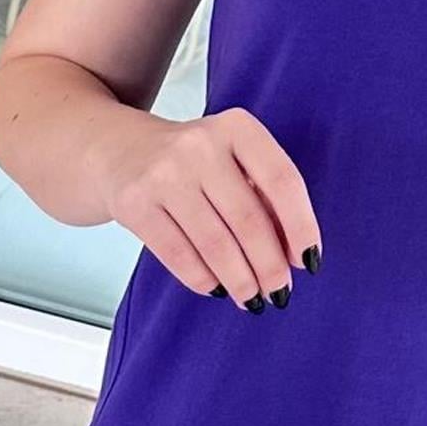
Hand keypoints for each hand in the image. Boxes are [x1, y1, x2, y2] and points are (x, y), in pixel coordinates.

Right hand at [97, 105, 322, 308]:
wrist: (117, 150)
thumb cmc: (193, 162)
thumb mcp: (232, 159)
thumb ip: (264, 196)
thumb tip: (295, 256)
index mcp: (237, 127)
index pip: (282, 181)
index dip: (301, 226)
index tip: (309, 261)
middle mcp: (200, 145)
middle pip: (249, 219)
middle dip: (270, 266)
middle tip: (281, 292)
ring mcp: (163, 173)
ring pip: (215, 243)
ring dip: (240, 281)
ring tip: (253, 299)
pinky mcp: (134, 203)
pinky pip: (178, 254)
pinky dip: (203, 279)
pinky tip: (217, 289)